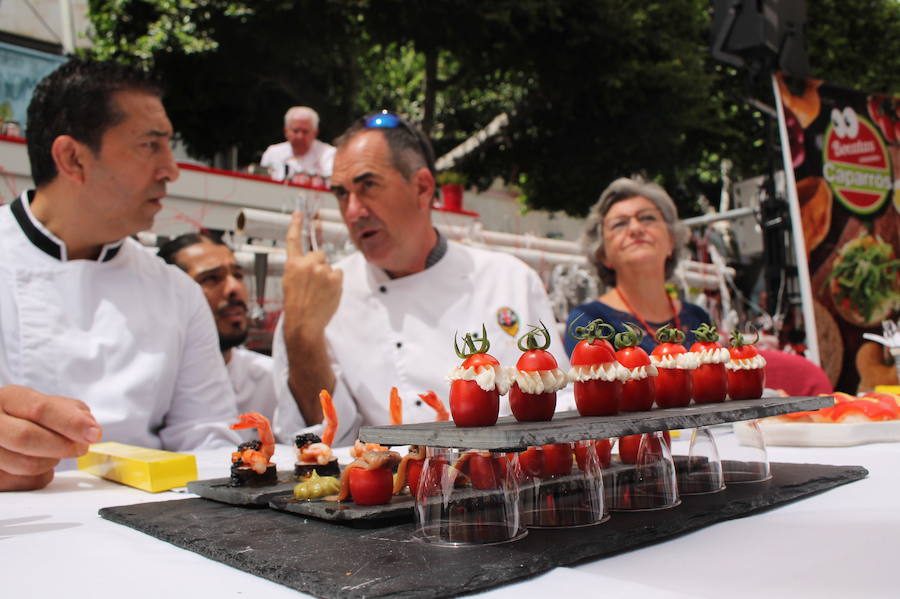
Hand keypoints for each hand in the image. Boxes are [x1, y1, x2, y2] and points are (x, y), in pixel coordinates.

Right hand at [0, 385, 101, 490]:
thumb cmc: (26, 416)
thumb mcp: (46, 403)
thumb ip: (71, 411)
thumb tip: (90, 426)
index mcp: (7, 398)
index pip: (40, 409)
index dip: (71, 423)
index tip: (93, 433)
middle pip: (27, 437)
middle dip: (62, 445)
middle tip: (81, 447)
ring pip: (26, 464)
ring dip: (52, 461)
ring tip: (55, 452)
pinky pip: (23, 483)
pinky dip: (41, 476)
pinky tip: (41, 464)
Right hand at [281, 211, 342, 424]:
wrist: (304, 323)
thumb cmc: (297, 307)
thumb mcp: (291, 284)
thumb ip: (300, 270)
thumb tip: (315, 262)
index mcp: (291, 265)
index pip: (293, 240)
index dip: (296, 225)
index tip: (299, 213)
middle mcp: (306, 264)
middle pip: (319, 254)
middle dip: (319, 266)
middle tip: (314, 284)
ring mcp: (321, 270)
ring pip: (329, 266)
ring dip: (327, 277)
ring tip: (319, 293)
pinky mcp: (334, 277)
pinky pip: (338, 274)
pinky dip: (335, 283)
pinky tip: (327, 294)